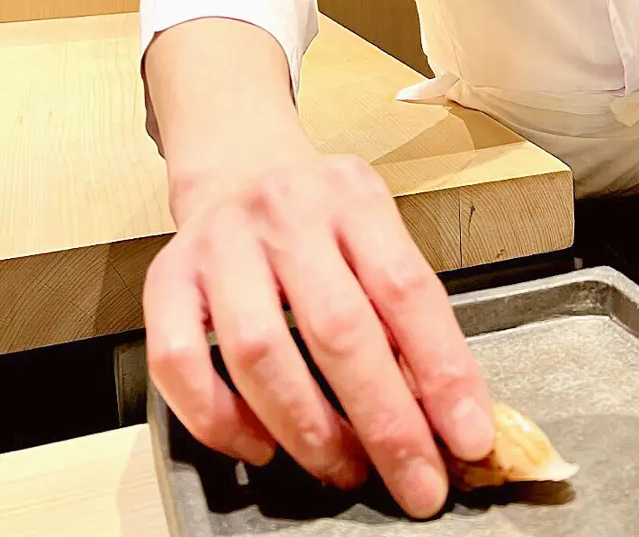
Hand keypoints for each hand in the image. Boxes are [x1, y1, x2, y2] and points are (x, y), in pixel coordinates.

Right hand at [143, 137, 493, 518]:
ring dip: (308, 429)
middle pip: (337, 328)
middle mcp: (287, 213)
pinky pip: (179, 363)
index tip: (468, 436)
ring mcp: (221, 243)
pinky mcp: (167, 276)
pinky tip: (259, 445)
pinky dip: (220, 421)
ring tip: (343, 466)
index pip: (407, 289)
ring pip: (259, 352)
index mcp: (355, 197)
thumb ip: (403, 309)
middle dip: (384, 421)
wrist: (239, 160)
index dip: (443, 370)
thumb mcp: (374, 230)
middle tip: (416, 481)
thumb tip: (445, 410)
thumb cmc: (319, 214)